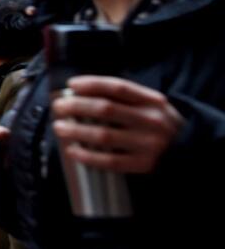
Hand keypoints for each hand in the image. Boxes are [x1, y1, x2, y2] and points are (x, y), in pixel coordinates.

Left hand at [52, 76, 182, 173]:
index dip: (92, 84)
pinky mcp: (144, 164)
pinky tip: (73, 150)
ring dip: (76, 130)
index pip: (118, 87)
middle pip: (106, 109)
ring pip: (104, 135)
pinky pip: (110, 161)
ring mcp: (148, 143)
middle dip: (76, 106)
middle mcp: (151, 120)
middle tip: (58, 107)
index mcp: (152, 100)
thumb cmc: (160, 124)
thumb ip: (126, 98)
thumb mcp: (152, 104)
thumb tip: (82, 92)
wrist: (190, 151)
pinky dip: (88, 156)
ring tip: (59, 127)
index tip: (71, 85)